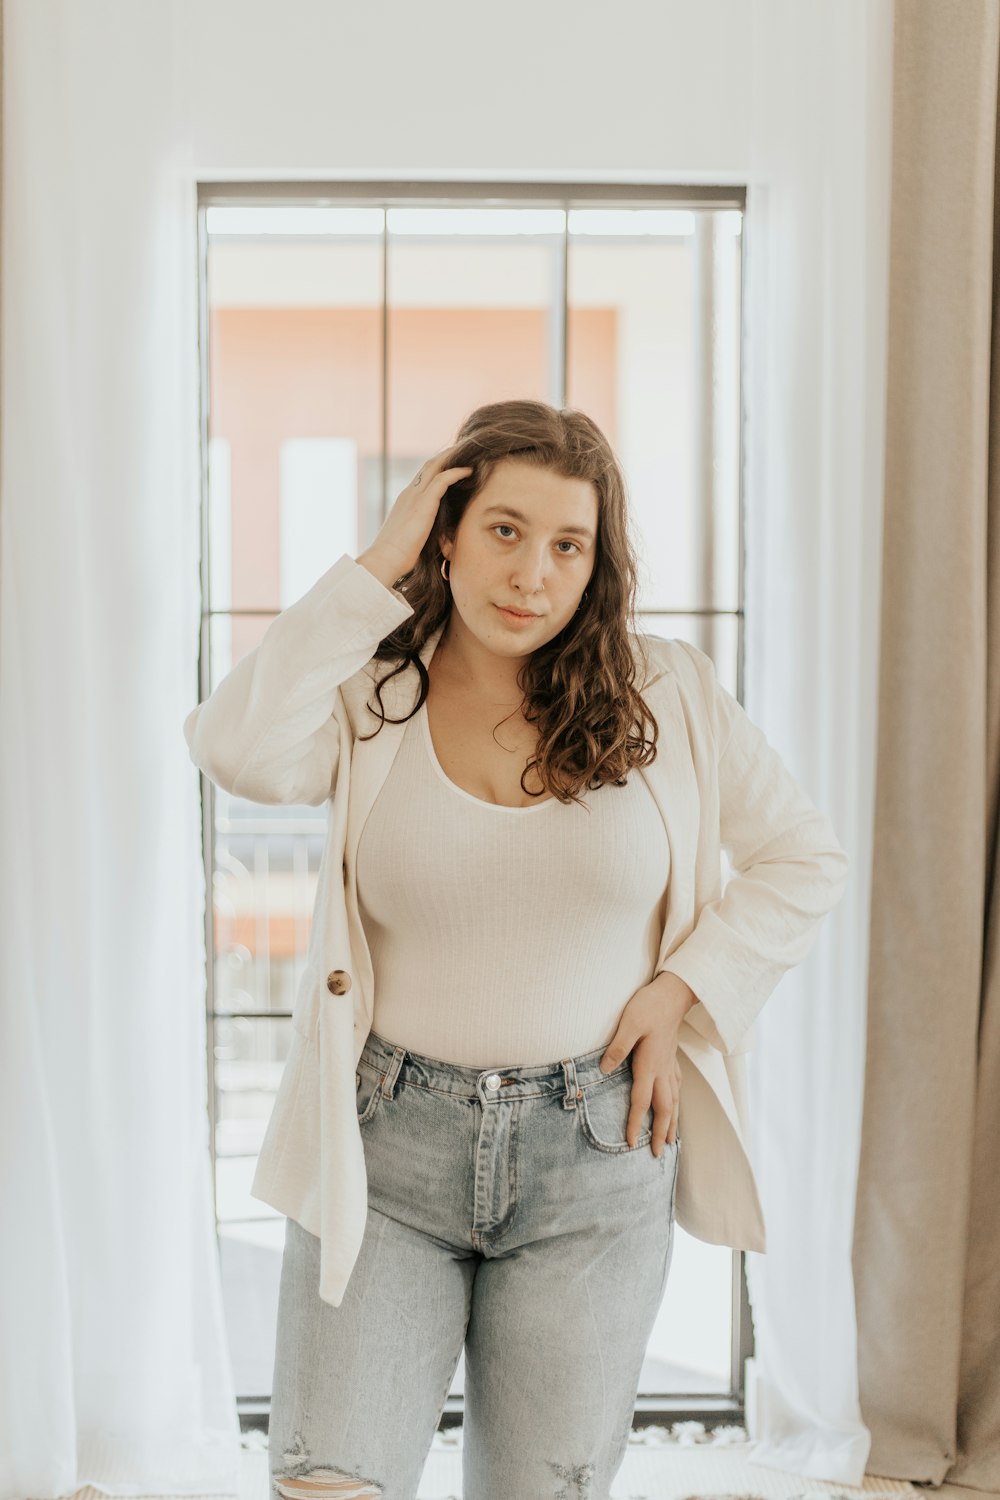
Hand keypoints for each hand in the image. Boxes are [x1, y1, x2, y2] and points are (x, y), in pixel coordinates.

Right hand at [357, 445, 473, 585]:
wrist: (385, 559)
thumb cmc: (397, 556)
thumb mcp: (411, 539)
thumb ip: (422, 532)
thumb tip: (433, 541)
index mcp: (405, 501)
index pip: (422, 477)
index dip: (437, 468)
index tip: (451, 464)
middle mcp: (409, 494)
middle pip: (429, 465)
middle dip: (446, 456)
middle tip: (462, 450)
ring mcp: (415, 496)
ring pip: (435, 466)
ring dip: (452, 457)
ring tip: (468, 453)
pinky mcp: (424, 502)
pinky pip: (443, 479)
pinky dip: (457, 472)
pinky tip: (469, 471)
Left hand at [598, 972, 696, 1154]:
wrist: (673, 993)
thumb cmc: (649, 1006)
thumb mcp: (629, 1023)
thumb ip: (617, 1047)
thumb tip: (604, 1069)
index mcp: (650, 1064)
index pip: (641, 1101)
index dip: (636, 1123)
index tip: (632, 1144)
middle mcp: (663, 1069)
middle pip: (664, 1108)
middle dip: (661, 1133)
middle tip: (659, 1155)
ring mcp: (670, 1064)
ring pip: (674, 1100)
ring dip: (672, 1122)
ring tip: (672, 1140)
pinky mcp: (672, 1057)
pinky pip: (677, 1087)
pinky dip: (676, 1102)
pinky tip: (675, 1104)